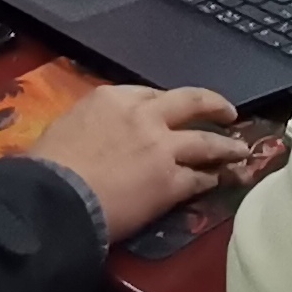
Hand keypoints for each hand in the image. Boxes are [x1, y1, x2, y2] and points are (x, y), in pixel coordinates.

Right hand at [36, 83, 242, 238]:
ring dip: (227, 146)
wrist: (56, 196)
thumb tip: (97, 131)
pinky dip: (211, 179)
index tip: (178, 110)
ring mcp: (162, 148)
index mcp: (114, 98)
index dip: (170, 104)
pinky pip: (199, 178)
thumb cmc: (50, 164)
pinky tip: (217, 182)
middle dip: (214, 105)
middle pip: (191, 103)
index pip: (153, 94)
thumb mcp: (67, 125)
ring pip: (206, 141)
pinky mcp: (171, 180)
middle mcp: (145, 116)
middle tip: (230, 112)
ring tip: (241, 151)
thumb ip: (92, 122)